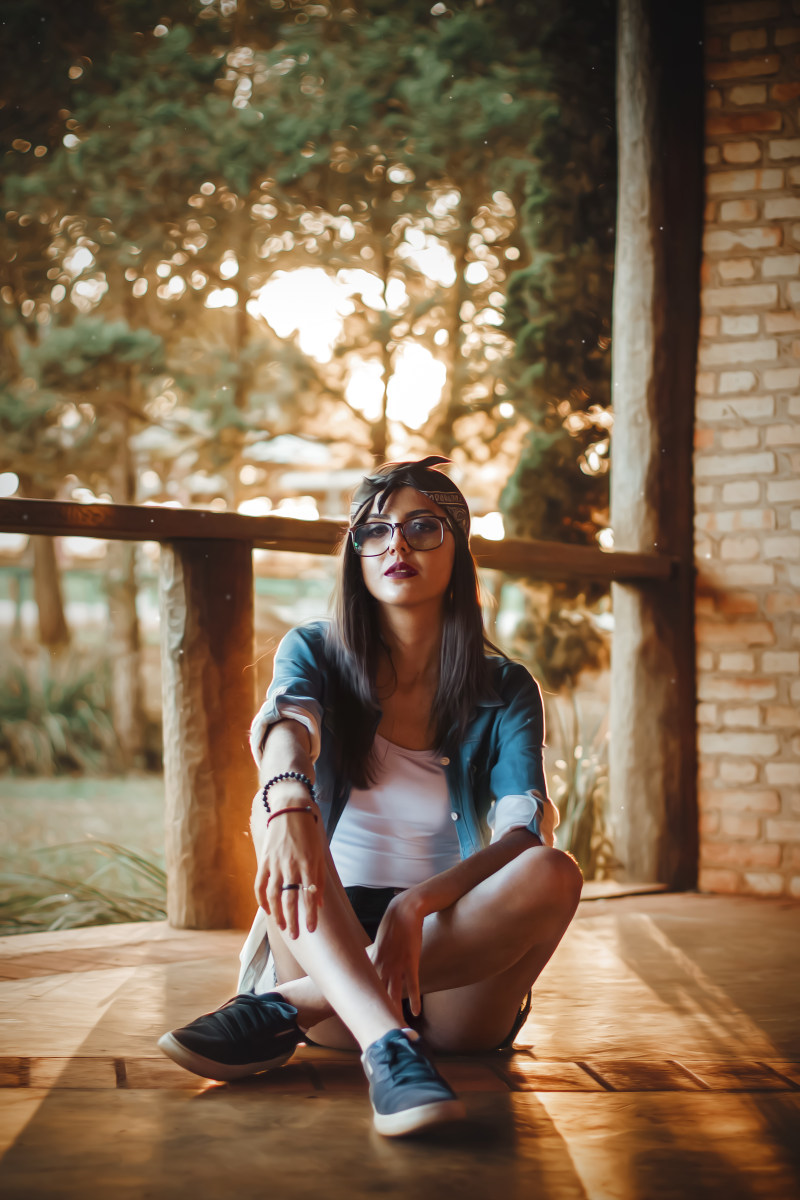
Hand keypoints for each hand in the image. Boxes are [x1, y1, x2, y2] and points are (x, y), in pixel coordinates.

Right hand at [255, 808, 324, 938]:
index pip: (308, 897)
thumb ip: (319, 879)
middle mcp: (291, 866)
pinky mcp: (265, 860)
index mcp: (308, 865)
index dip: (309, 915)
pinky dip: (262, 899)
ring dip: (277, 914)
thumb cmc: (308, 833)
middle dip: (292, 921)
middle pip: (290, 900)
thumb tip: (318, 904)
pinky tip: (267, 910)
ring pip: (273, 895)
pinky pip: (260, 884)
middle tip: (294, 936)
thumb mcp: (319, 854)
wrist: (290, 810)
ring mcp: (276, 863)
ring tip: (282, 926)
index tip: (310, 929)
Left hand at [372, 891, 425, 1018]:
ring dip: (394, 1010)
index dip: (360, 1004)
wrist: (404, 910)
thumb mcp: (378, 944)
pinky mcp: (411, 961)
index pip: (363, 987)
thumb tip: (366, 966)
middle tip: (372, 1030)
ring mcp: (396, 964)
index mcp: (372, 962)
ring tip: (393, 1026)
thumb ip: (373, 958)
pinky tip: (416, 1012)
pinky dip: (414, 998)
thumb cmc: (391, 926)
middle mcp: (382, 965)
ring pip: (393, 992)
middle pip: (376, 994)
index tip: (355, 1019)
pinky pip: (412, 983)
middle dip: (375, 1012)